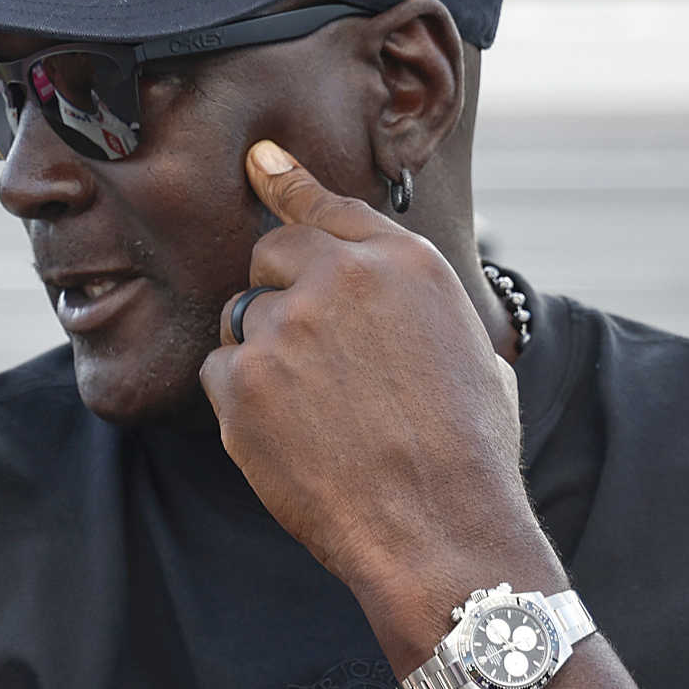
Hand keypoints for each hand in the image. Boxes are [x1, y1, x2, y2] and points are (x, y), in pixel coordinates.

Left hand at [198, 141, 557, 660]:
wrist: (439, 526)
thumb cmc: (466, 450)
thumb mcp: (468, 346)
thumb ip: (411, 298)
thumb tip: (385, 287)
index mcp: (403, 262)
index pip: (326, 205)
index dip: (286, 184)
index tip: (257, 162)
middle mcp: (341, 278)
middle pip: (269, 253)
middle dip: (279, 292)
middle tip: (311, 358)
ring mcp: (285, 327)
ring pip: (242, 317)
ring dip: (263, 354)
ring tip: (318, 413)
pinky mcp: (243, 383)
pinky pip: (220, 374)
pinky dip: (242, 404)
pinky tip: (291, 440)